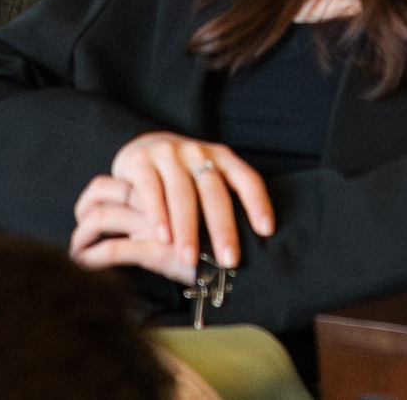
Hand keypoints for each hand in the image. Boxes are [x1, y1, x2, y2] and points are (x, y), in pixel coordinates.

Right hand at [71, 134, 273, 282]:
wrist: (139, 146)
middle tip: (229, 260)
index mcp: (222, 157)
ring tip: (190, 258)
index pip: (246, 178)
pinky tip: (162, 238)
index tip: (267, 231)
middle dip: (223, 228)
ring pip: (183, 194)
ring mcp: (169, 154)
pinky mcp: (141, 161)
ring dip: (187, 229)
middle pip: (215, 192)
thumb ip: (218, 203)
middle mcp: (198, 153)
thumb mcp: (203, 179)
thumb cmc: (181, 174)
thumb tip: (238, 248)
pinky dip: (157, 215)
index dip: (258, 203)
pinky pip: (151, 190)